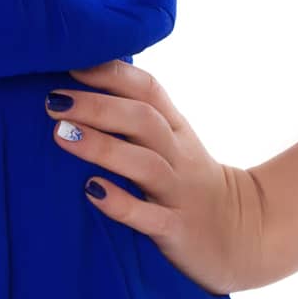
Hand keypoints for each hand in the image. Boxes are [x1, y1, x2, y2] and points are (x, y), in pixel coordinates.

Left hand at [48, 57, 272, 294]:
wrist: (243, 235)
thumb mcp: (173, 142)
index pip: (148, 89)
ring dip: (101, 147)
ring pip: (144, 163)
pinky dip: (120, 203)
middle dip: (97, 106)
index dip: (111, 73)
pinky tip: (91, 191)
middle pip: (143, 120)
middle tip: (53, 101)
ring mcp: (180, 192)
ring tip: (60, 135)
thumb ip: (137, 116)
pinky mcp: (179, 230)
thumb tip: (79, 86)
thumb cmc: (189, 180)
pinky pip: (149, 217)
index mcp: (176, 128)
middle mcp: (178, 154)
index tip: (71, 63)